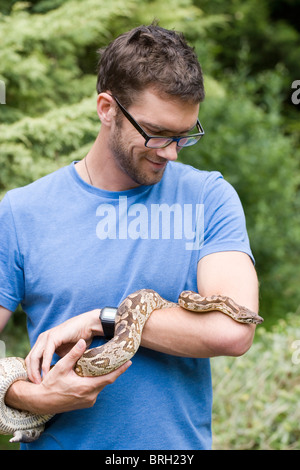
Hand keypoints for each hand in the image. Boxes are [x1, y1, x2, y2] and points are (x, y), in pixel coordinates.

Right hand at [6, 339, 131, 414]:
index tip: (130, 362)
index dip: (120, 370)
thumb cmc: (50, 384)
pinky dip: (97, 382)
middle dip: (114, 371)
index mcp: (86, 387)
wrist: (41, 401)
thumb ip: (73, 354)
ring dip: (104, 377)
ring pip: (100, 386)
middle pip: (106, 381)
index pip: (109, 378)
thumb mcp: (61, 367)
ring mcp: (87, 401)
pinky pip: (95, 391)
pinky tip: (95, 374)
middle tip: (122, 359)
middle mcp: (90, 396)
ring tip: (109, 364)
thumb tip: (82, 341)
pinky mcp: (84, 403)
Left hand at [26, 309, 101, 383]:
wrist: (88, 326)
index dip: (32, 372)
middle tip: (35, 386)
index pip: (31, 360)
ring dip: (36, 371)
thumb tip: (55, 377)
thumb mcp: (65, 354)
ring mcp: (46, 337)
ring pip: (34, 357)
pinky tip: (47, 374)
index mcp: (43, 343)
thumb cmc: (79, 341)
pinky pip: (46, 353)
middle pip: (29, 359)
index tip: (36, 385)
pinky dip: (45, 365)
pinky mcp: (53, 337)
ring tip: (40, 383)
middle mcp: (42, 339)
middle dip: (31, 374)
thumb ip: (58, 362)